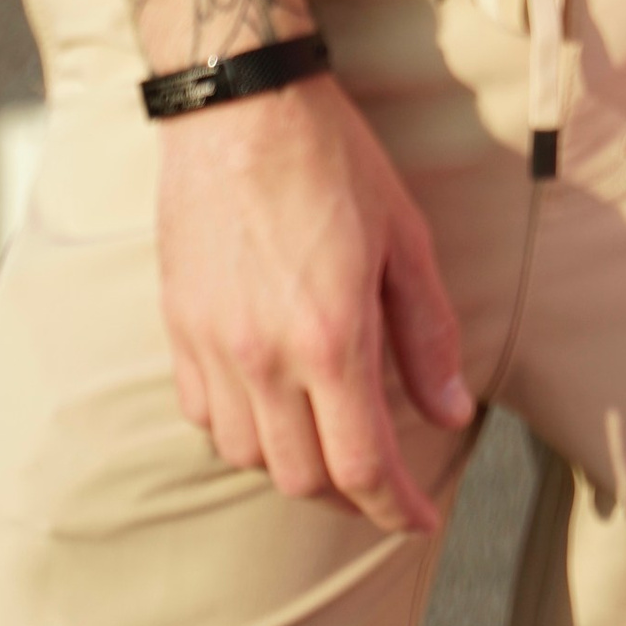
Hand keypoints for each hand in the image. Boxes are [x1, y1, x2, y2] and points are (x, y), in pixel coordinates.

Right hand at [158, 74, 473, 534]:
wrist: (240, 104)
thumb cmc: (332, 159)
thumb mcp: (404, 238)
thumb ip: (427, 334)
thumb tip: (449, 414)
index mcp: (331, 337)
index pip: (361, 466)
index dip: (394, 508)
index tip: (419, 520)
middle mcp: (264, 357)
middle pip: (302, 477)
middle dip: (348, 492)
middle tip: (379, 477)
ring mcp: (212, 346)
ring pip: (248, 456)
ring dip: (292, 462)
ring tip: (325, 435)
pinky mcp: (177, 327)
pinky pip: (203, 415)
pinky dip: (240, 428)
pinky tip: (268, 402)